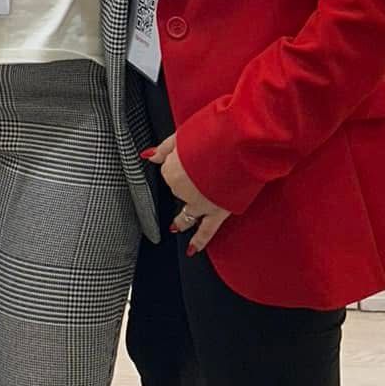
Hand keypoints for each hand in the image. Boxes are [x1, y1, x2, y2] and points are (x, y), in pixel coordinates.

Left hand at [143, 133, 230, 255]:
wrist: (235, 145)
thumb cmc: (211, 136)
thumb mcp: (182, 135)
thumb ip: (164, 147)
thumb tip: (149, 155)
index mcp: (173, 170)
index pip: (169, 170)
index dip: (179, 164)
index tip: (189, 158)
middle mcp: (183, 189)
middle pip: (178, 189)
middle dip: (186, 184)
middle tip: (197, 174)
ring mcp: (199, 203)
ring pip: (186, 213)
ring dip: (182, 218)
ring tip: (176, 224)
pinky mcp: (216, 211)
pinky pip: (206, 231)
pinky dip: (198, 241)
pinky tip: (191, 249)